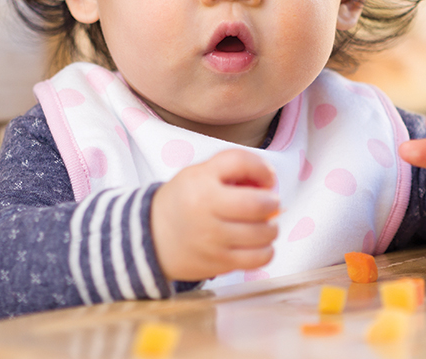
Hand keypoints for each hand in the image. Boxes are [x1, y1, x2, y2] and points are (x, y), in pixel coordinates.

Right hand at [150, 149, 279, 281]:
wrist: (152, 236)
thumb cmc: (184, 200)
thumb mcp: (200, 172)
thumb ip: (233, 168)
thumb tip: (269, 181)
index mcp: (201, 181)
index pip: (241, 162)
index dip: (263, 168)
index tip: (268, 177)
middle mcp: (206, 210)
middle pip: (258, 203)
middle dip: (272, 201)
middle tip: (270, 202)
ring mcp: (212, 240)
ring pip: (262, 234)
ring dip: (271, 227)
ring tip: (263, 223)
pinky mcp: (218, 263)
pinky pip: (257, 259)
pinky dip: (266, 250)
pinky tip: (258, 243)